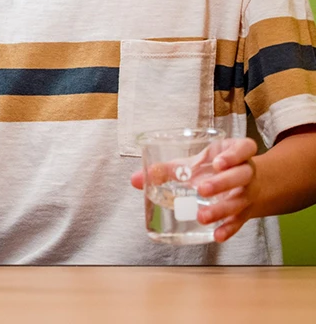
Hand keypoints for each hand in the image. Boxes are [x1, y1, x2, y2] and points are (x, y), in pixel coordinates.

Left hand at [130, 137, 259, 241]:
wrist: (244, 184)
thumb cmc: (212, 168)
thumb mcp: (195, 162)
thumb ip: (166, 169)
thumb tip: (135, 179)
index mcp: (235, 152)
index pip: (245, 148)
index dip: (234, 154)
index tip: (218, 162)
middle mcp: (246, 172)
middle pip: (242, 175)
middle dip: (222, 183)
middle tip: (201, 189)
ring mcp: (248, 192)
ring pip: (239, 200)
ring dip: (221, 209)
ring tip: (201, 216)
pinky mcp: (246, 211)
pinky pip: (240, 221)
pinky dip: (229, 228)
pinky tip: (217, 235)